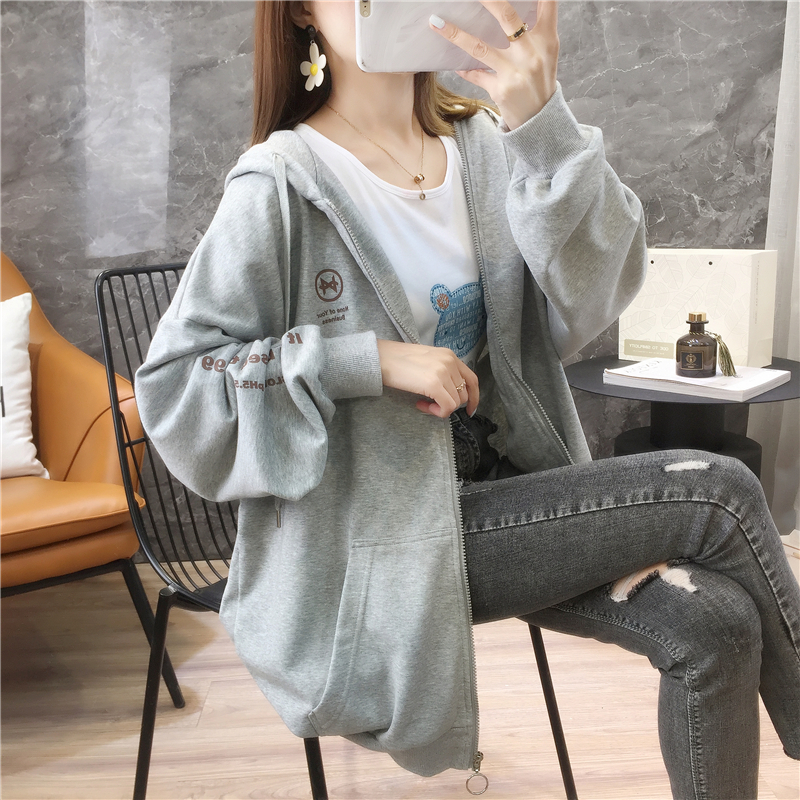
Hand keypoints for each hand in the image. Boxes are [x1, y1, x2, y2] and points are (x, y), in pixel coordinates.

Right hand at [376, 339, 478, 417]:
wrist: (380, 358)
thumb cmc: (397, 360)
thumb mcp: (427, 360)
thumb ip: (441, 372)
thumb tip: (447, 393)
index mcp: (449, 355)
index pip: (472, 379)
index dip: (474, 397)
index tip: (469, 409)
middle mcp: (450, 362)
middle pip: (463, 394)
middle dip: (450, 404)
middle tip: (430, 404)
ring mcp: (443, 372)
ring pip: (455, 402)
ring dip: (440, 408)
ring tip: (423, 402)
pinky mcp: (434, 384)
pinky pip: (447, 407)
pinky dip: (436, 412)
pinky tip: (421, 404)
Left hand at [429, 0, 558, 130]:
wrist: (540, 120)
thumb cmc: (539, 80)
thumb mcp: (546, 52)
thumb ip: (536, 28)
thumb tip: (506, 7)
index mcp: (547, 39)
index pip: (546, 3)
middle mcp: (532, 53)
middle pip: (507, 17)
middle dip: (488, 0)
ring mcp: (515, 73)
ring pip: (480, 47)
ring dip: (455, 34)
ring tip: (436, 23)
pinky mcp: (501, 90)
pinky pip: (475, 75)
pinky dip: (463, 69)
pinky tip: (453, 63)